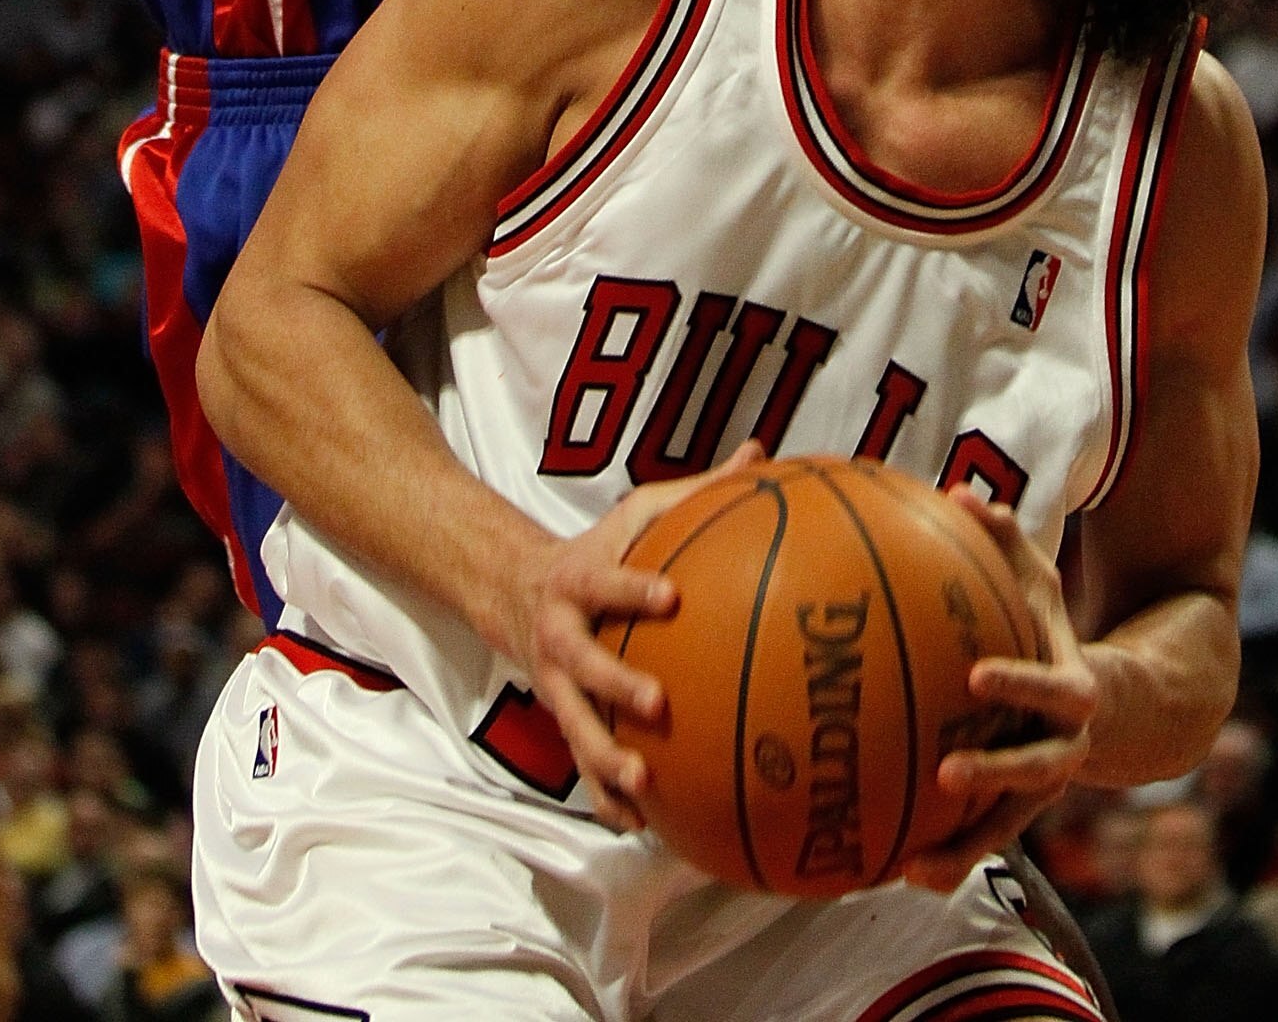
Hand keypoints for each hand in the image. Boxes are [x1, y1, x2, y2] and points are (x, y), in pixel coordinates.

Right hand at [507, 444, 762, 831]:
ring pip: (575, 727)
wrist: (515, 589)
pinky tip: (638, 824)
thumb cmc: (600, 548)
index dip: (633, 590)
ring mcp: (556, 685)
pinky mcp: (561, 720)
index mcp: (580, 581)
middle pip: (582, 666)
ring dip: (604, 758)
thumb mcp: (638, 513)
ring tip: (643, 781)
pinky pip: (580, 767)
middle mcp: (560, 636)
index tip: (671, 597)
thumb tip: (762, 453)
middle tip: (658, 704)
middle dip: (616, 687)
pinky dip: (605, 797)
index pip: (605, 583)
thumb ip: (698, 490)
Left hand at [901, 495, 1097, 890]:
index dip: (1022, 686)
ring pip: (1010, 826)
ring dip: (966, 845)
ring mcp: (1041, 788)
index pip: (1058, 693)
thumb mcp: (1039, 581)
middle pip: (1039, 771)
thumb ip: (1003, 540)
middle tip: (944, 771)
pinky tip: (897, 869)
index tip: (975, 678)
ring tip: (915, 860)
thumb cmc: (1051, 627)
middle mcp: (1064, 747)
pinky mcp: (1015, 813)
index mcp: (1076, 690)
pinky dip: (948, 860)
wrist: (1110, 704)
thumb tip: (957, 491)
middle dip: (994, 773)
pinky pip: (982, 842)